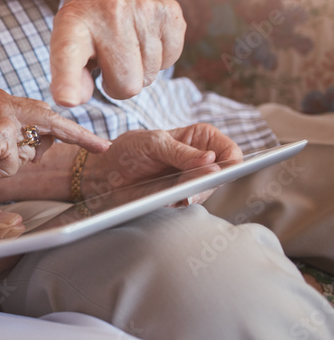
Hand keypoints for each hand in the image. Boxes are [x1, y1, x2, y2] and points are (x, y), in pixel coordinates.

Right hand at [0, 88, 109, 182]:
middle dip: (79, 137)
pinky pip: (15, 166)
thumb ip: (11, 138)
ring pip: (30, 150)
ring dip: (11, 164)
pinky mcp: (4, 135)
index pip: (39, 111)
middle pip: (51, 121)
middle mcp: (4, 102)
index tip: (91, 136)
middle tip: (102, 147)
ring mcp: (6, 117)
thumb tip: (37, 149)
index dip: (66, 126)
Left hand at [49, 0, 185, 106]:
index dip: (67, 81)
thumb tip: (75, 99)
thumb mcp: (70, 34)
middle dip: (119, 83)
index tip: (66, 98)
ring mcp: (143, 11)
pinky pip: (170, 61)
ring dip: (139, 69)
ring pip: (149, 77)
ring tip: (127, 43)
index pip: (68, 55)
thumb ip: (69, 70)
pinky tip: (146, 37)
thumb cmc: (93, 12)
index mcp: (73, 21)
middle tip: (111, 60)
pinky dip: (159, 57)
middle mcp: (108, 13)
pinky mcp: (170, 12)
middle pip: (126, 85)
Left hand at [83, 123, 241, 203]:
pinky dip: (182, 201)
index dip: (231, 162)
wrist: (108, 171)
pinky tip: (171, 197)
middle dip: (209, 183)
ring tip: (177, 192)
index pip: (231, 150)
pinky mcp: (181, 194)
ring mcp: (192, 178)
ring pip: (208, 191)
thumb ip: (181, 152)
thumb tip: (212, 160)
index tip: (219, 172)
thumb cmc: (130, 149)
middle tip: (191, 187)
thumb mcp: (153, 144)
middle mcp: (201, 158)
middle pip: (224, 175)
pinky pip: (192, 201)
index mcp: (200, 138)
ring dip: (194, 194)